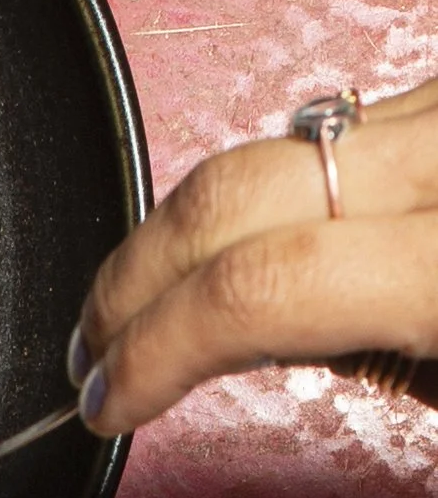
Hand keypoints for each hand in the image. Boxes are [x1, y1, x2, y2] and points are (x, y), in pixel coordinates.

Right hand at [72, 74, 437, 432]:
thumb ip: (364, 359)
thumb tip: (250, 344)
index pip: (253, 290)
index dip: (152, 352)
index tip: (109, 402)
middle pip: (227, 198)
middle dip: (132, 281)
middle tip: (94, 353)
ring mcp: (437, 109)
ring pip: (254, 154)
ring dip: (173, 235)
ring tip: (143, 305)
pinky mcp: (434, 95)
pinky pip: (310, 136)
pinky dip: (247, 200)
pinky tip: (227, 252)